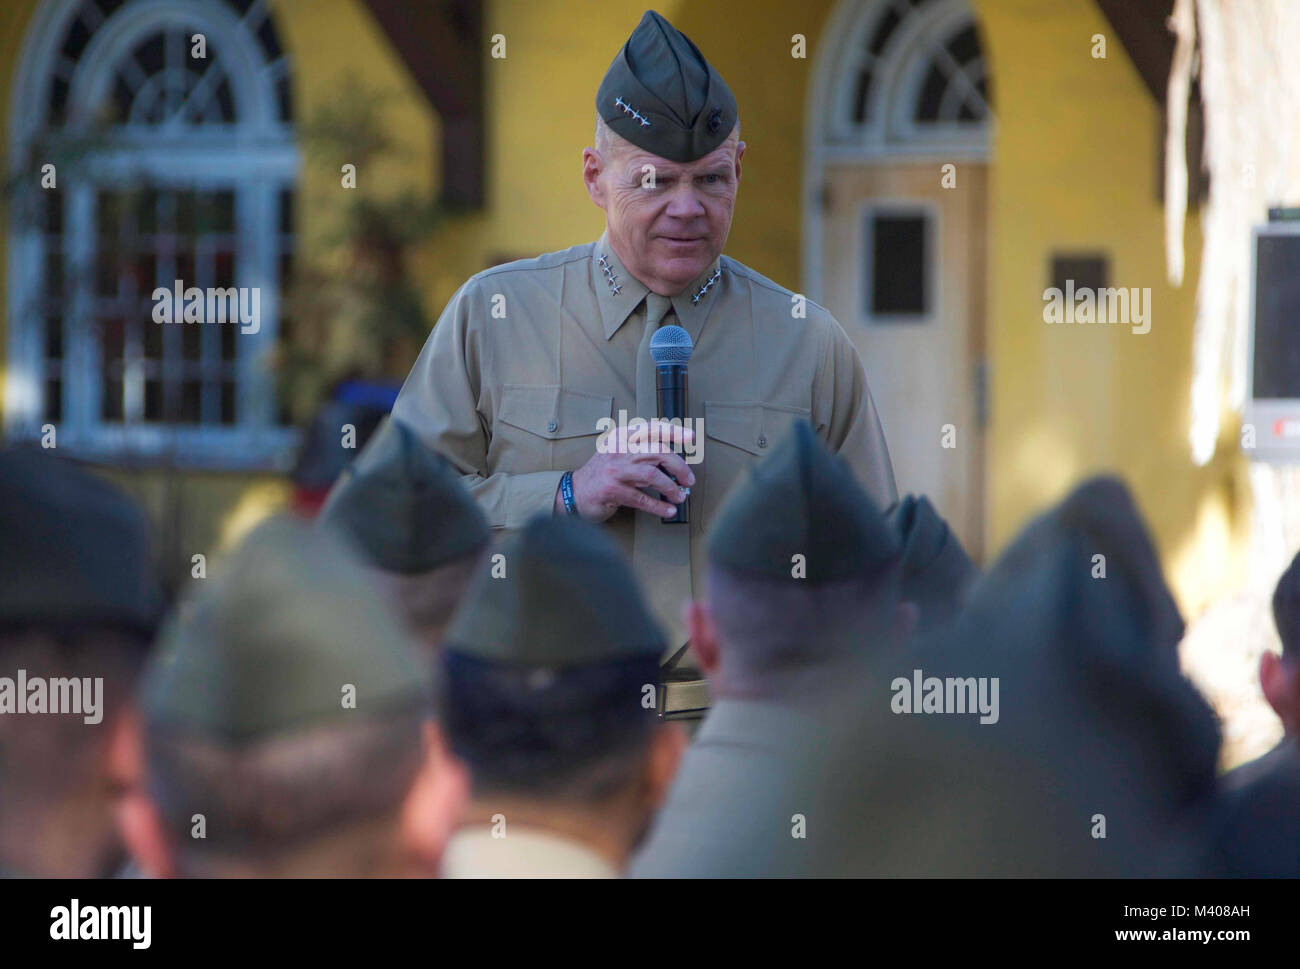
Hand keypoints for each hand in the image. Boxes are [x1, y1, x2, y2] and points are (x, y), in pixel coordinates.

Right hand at [555, 419, 696, 521]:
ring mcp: (614, 470)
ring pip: (652, 475)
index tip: (690, 437)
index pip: (651, 428)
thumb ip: (642, 452)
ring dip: (671, 488)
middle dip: (679, 466)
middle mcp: (618, 450)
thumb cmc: (603, 474)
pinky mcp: (611, 490)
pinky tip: (668, 510)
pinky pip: (642, 498)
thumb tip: (676, 462)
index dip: (673, 432)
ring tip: (679, 496)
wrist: (575, 492)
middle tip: (689, 480)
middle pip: (657, 452)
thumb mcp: (620, 454)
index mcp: (622, 437)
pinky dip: (658, 506)